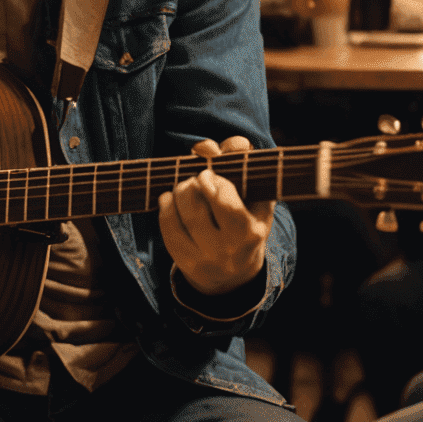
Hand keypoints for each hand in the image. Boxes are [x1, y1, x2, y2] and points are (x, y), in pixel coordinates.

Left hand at [159, 137, 274, 298]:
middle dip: (191, 184)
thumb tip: (210, 146)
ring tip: (185, 187)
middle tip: (195, 179)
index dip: (213, 181)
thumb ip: (241, 165)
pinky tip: (171, 199)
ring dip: (178, 192)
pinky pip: (167, 228)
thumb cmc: (248, 223)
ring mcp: (204, 258)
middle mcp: (227, 250)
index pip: (225, 202)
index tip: (209, 174)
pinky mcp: (184, 262)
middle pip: (196, 208)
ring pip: (180, 217)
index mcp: (250, 233)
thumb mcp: (257, 198)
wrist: (235, 275)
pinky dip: (165, 206)